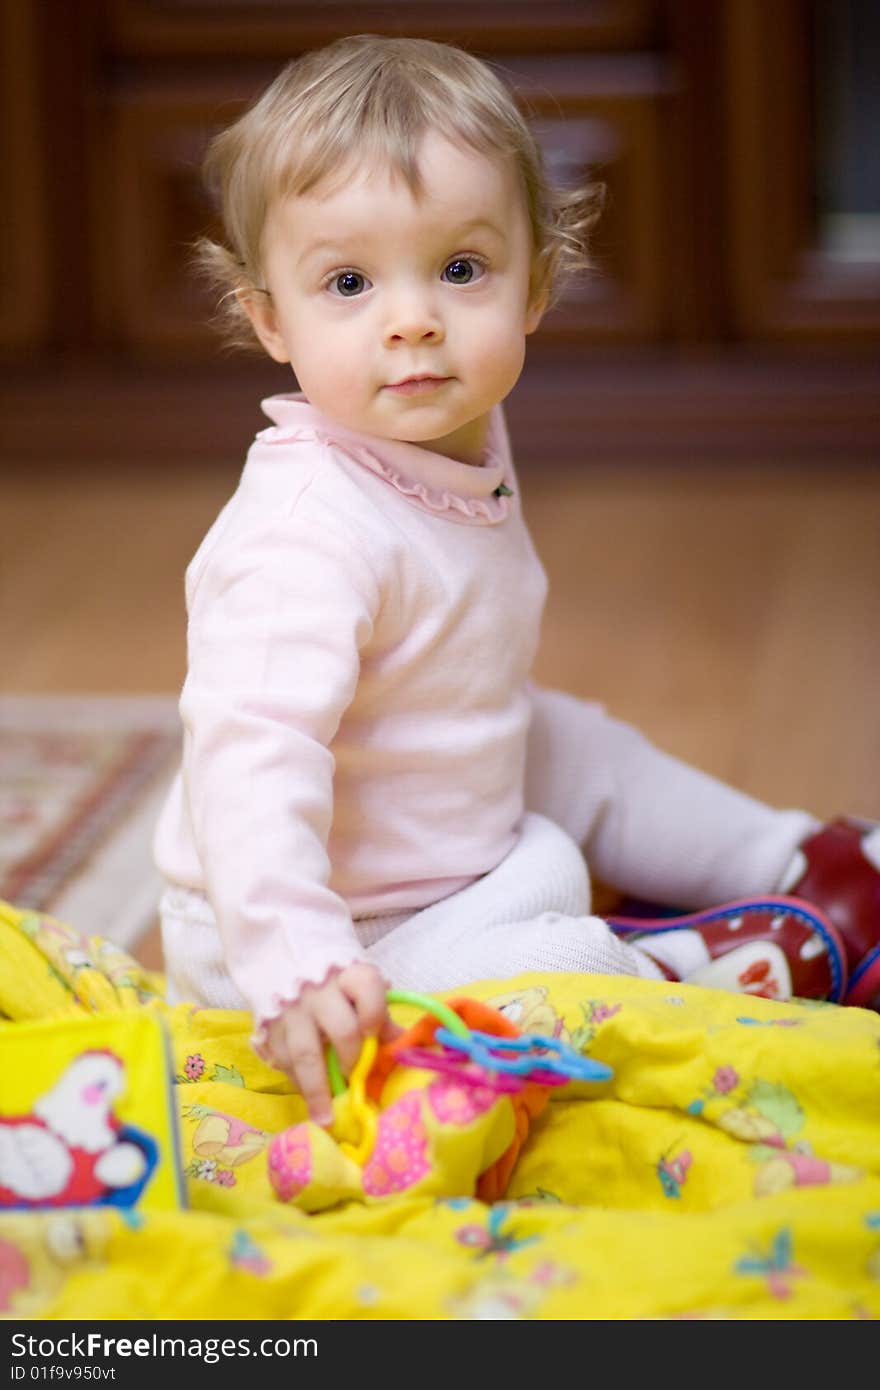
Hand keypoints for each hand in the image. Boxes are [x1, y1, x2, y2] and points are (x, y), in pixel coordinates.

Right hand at [262, 963, 396, 1124]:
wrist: (279, 950)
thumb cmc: (332, 974)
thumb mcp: (358, 981)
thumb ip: (378, 1011)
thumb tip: (402, 1046)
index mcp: (349, 974)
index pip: (368, 989)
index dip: (375, 1015)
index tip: (375, 1036)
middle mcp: (319, 990)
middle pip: (342, 1030)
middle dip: (352, 1061)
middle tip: (356, 1082)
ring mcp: (291, 1009)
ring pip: (306, 1054)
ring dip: (317, 1090)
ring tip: (326, 1119)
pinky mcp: (268, 1024)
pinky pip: (282, 1060)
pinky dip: (296, 1083)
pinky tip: (308, 1099)